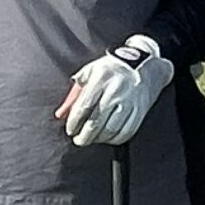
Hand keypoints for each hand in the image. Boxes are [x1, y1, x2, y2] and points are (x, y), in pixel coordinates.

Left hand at [55, 36, 174, 146]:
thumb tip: (61, 114)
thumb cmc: (112, 69)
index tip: (70, 130)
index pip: (83, 107)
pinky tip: (108, 137)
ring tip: (92, 138)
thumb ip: (74, 93)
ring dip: (98, 139)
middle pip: (96, 122)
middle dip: (84, 136)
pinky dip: (115, 139)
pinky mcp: (140, 111)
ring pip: (111, 130)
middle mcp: (116, 91)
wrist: (143, 65)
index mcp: (101, 78)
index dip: (74, 122)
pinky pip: (126, 132)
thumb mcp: (90, 72)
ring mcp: (130, 102)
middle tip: (78, 140)